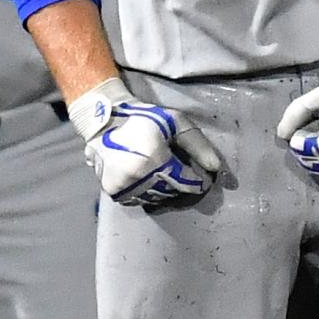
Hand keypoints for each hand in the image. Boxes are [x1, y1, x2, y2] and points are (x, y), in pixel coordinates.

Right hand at [69, 77, 221, 208]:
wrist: (104, 120)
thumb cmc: (143, 118)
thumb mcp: (175, 122)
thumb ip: (197, 145)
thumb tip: (215, 167)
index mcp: (154, 159)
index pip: (187, 183)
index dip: (199, 180)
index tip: (203, 175)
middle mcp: (138, 178)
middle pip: (173, 193)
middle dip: (182, 184)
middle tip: (181, 170)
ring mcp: (123, 187)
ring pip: (157, 199)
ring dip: (165, 190)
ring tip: (163, 173)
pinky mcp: (113, 191)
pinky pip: (139, 200)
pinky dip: (147, 193)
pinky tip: (147, 178)